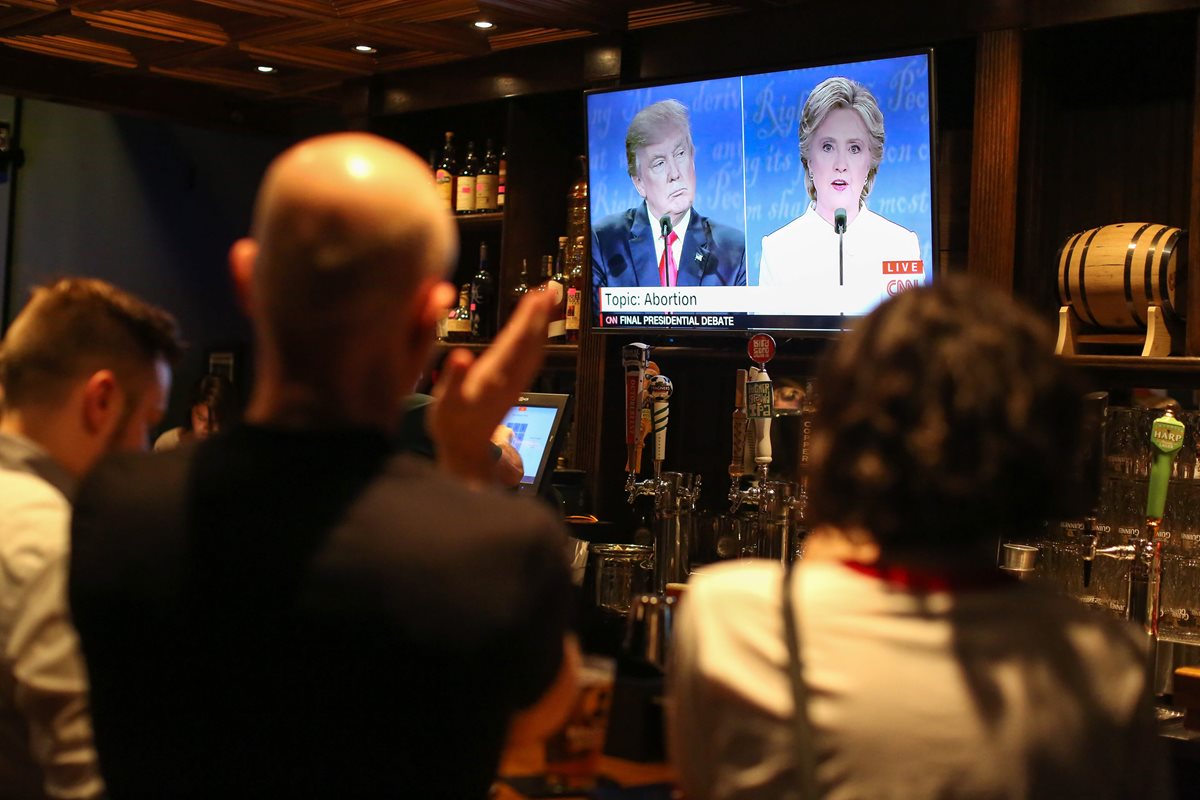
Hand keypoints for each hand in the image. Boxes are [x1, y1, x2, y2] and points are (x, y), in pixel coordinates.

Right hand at [429, 289, 554, 485]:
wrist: (466, 451)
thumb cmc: (452, 425)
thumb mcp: (446, 404)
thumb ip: (454, 378)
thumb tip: (461, 356)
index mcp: (494, 376)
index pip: (515, 340)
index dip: (527, 317)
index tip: (537, 295)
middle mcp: (510, 378)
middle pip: (530, 341)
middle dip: (539, 314)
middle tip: (549, 289)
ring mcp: (515, 383)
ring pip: (534, 349)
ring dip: (541, 324)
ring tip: (547, 301)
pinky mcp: (514, 387)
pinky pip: (530, 358)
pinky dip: (535, 339)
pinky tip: (536, 330)